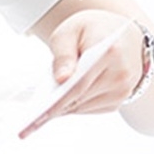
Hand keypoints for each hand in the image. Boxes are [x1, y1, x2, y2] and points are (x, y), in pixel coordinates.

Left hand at [19, 11, 142, 137]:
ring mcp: (123, 89)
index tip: (40, 114)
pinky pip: (91, 108)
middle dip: (53, 108)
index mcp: (109, 51)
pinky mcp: (121, 99)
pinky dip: (74, 106)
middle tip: (28, 124)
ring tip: (38, 114)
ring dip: (62, 108)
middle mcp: (121, 73)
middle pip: (80, 97)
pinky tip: (58, 105)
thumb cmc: (92, 29)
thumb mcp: (71, 30)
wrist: (124, 35)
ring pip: (84, 106)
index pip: (80, 81)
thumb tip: (61, 79)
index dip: (58, 100)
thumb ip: (64, 53)